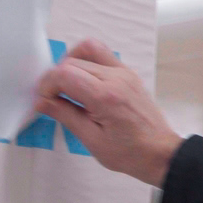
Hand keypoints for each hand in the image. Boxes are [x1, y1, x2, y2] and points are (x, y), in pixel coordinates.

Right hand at [35, 38, 182, 186]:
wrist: (160, 152)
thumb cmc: (128, 153)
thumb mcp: (91, 140)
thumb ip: (65, 116)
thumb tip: (42, 102)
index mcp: (106, 97)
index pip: (65, 74)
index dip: (47, 85)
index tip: (44, 102)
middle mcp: (116, 77)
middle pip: (72, 61)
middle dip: (55, 78)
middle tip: (52, 100)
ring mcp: (124, 72)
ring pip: (88, 49)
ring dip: (70, 63)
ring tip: (66, 86)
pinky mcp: (127, 73)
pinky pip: (102, 55)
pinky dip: (86, 62)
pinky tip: (83, 84)